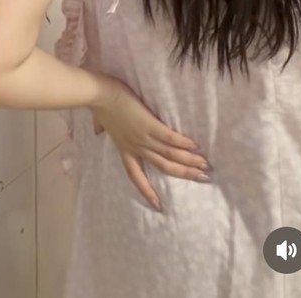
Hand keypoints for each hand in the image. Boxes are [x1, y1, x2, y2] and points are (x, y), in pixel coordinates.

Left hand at [93, 76, 209, 210]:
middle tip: (202, 178)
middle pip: (163, 166)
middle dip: (184, 174)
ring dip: (189, 160)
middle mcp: (136, 147)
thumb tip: (96, 131)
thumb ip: (100, 129)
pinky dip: (183, 143)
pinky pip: (169, 138)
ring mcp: (143, 137)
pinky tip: (195, 146)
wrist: (99, 94)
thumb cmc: (100, 106)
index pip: (136, 176)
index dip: (146, 191)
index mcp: (124, 149)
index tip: (158, 205)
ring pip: (170, 154)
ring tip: (204, 165)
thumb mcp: (100, 123)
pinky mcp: (149, 125)